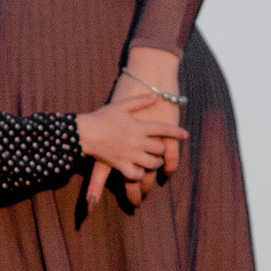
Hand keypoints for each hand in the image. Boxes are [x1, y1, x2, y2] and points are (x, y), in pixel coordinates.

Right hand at [78, 97, 186, 215]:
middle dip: (163, 150)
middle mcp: (137, 141)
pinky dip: (140, 174)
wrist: (84, 132)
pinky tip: (139, 171)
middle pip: (160, 148)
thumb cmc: (102, 117)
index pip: (164, 129)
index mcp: (139, 126)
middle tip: (161, 150)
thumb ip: (140, 101)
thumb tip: (157, 95)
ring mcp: (130, 154)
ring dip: (156, 163)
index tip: (185, 135)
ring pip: (152, 163)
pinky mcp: (120, 165)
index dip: (177, 132)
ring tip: (154, 162)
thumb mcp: (121, 105)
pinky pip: (136, 174)